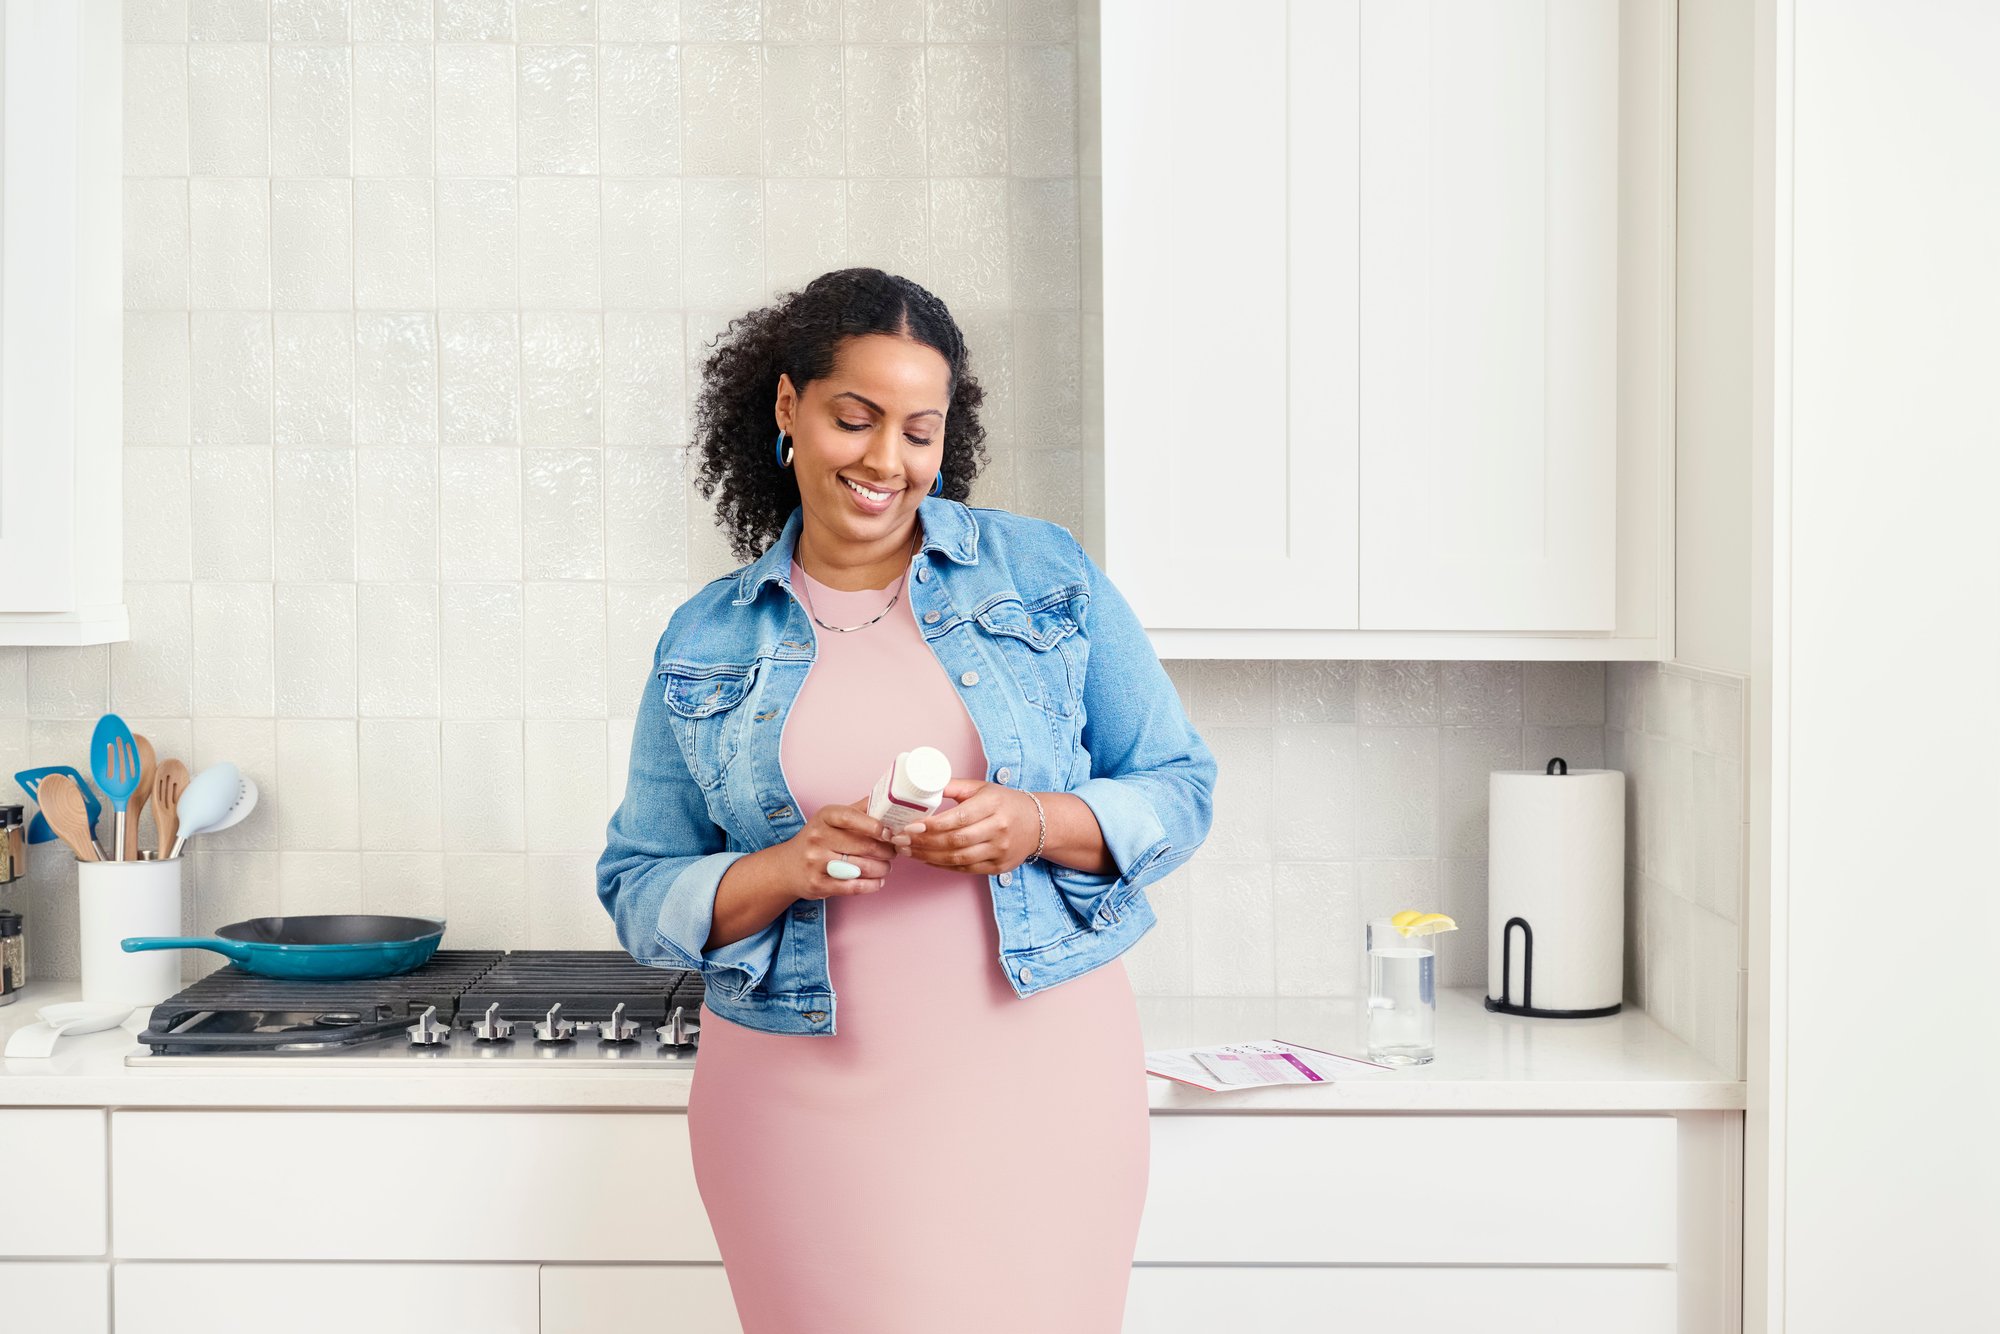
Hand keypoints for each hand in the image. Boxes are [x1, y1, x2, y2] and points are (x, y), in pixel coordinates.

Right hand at [790, 797, 910, 900]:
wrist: (787, 867)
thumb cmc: (818, 839)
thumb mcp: (832, 819)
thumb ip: (859, 809)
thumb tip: (888, 799)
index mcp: (824, 817)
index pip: (850, 817)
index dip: (874, 825)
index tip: (889, 832)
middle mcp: (817, 837)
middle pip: (862, 845)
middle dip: (886, 851)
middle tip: (894, 852)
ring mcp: (816, 862)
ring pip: (861, 868)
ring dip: (882, 869)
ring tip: (887, 867)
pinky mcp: (817, 884)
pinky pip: (852, 886)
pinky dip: (871, 885)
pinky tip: (878, 882)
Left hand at [901, 778, 1040, 876]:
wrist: (1037, 824)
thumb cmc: (1005, 803)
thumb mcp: (982, 788)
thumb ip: (953, 787)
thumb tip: (923, 785)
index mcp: (993, 805)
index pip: (958, 818)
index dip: (932, 825)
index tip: (909, 826)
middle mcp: (998, 829)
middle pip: (955, 841)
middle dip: (923, 843)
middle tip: (900, 840)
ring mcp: (999, 850)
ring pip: (958, 858)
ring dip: (928, 857)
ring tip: (907, 851)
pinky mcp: (998, 867)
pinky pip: (964, 869)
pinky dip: (942, 866)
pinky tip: (926, 859)